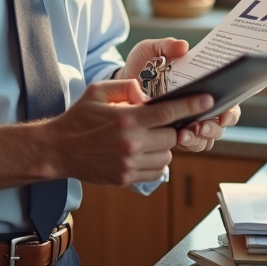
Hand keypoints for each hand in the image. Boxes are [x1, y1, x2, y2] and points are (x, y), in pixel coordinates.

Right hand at [42, 78, 213, 185]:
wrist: (58, 150)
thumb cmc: (79, 118)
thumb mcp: (98, 91)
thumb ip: (126, 87)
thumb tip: (147, 94)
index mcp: (126, 119)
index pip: (169, 112)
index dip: (192, 105)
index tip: (209, 100)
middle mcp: (131, 143)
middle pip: (172, 137)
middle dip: (172, 129)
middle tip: (161, 123)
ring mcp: (129, 164)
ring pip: (166, 155)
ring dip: (163, 146)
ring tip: (146, 138)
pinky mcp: (126, 178)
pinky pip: (156, 171)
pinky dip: (155, 161)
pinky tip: (142, 152)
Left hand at [119, 37, 240, 153]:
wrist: (123, 81)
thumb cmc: (143, 64)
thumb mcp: (151, 51)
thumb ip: (166, 46)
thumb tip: (182, 46)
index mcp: (204, 87)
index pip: (228, 103)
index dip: (230, 111)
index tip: (224, 114)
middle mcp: (201, 107)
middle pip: (219, 125)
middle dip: (214, 128)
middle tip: (202, 126)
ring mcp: (189, 122)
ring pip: (206, 139)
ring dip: (199, 138)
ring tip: (184, 134)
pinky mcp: (174, 133)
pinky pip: (189, 145)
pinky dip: (186, 143)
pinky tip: (177, 138)